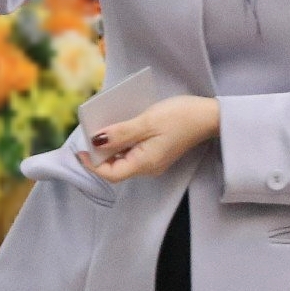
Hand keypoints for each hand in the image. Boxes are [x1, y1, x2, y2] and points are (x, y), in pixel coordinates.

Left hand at [84, 96, 220, 183]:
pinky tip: (119, 126)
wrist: (209, 116)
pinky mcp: (156, 151)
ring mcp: (153, 160)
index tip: (80, 149)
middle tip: (88, 134)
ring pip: (123, 158)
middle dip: (99, 153)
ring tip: (101, 127)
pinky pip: (132, 150)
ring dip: (110, 146)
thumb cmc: (180, 117)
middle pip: (116, 167)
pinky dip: (122, 141)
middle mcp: (148, 167)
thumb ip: (120, 133)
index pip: (111, 174)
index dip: (92, 164)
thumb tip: (96, 140)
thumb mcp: (147, 122)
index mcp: (145, 164)